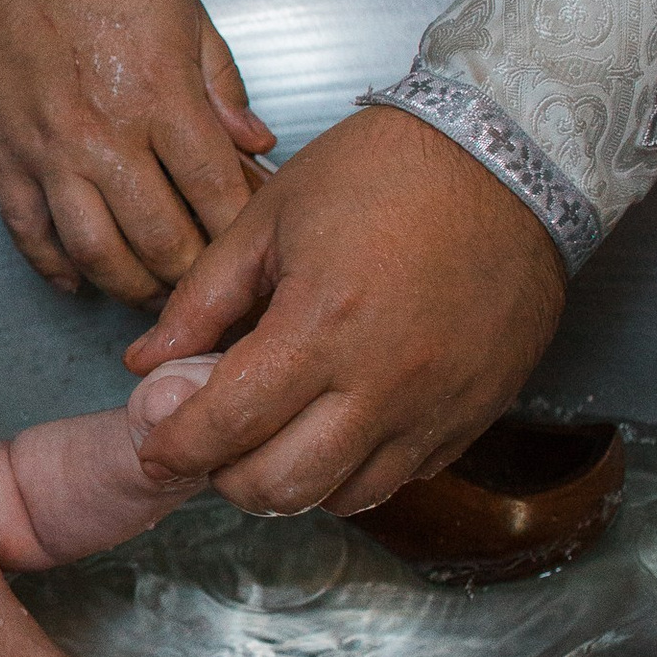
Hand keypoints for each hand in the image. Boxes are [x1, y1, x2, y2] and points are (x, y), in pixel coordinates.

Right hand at [0, 0, 271, 301]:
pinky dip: (56, 268)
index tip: (255, 249)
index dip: (238, 230)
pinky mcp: (7, 158)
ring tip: (155, 296)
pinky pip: (30, 233)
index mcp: (159, 96)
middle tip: (212, 289)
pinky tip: (82, 282)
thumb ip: (222, 84)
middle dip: (192, 276)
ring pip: (95, 251)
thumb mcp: (184, 10)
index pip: (212, 190)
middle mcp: (104, 137)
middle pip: (160, 238)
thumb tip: (256, 143)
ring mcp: (50, 154)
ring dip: (131, 286)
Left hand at [124, 102, 566, 514]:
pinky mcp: (473, 415)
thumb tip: (146, 361)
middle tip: (214, 443)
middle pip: (281, 486)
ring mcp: (434, 407)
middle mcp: (381, 383)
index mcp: (320, 325)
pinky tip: (337, 426)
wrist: (509, 159)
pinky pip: (401, 478)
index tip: (156, 447)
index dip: (175, 448)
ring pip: (344, 497)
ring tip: (275, 437)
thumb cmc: (388, 170)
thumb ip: (202, 298)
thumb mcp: (272, 216)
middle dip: (228, 477)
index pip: (225, 426)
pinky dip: (356, 470)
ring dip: (294, 482)